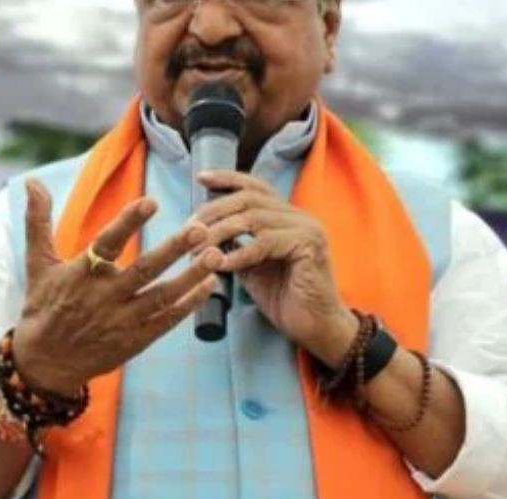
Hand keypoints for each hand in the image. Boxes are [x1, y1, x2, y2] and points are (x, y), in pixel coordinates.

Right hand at [12, 179, 222, 393]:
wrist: (45, 364)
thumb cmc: (43, 307)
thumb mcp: (38, 264)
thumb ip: (39, 222)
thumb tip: (31, 181)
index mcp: (81, 274)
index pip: (107, 243)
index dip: (128, 222)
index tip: (152, 202)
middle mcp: (104, 297)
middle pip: (144, 270)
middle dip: (174, 249)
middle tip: (200, 228)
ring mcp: (123, 320)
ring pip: (163, 296)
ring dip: (191, 276)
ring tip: (216, 253)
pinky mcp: (136, 340)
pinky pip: (168, 319)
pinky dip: (190, 303)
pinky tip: (210, 284)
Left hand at [193, 170, 357, 365]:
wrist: (316, 327)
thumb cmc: (285, 299)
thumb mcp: (253, 267)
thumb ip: (236, 246)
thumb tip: (205, 233)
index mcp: (288, 216)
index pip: (256, 187)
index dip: (228, 179)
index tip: (201, 178)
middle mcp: (300, 216)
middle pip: (249, 199)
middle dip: (215, 211)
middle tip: (190, 228)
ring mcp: (307, 229)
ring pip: (254, 218)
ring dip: (220, 232)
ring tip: (199, 249)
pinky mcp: (309, 246)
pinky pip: (265, 242)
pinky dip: (239, 253)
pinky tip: (221, 264)